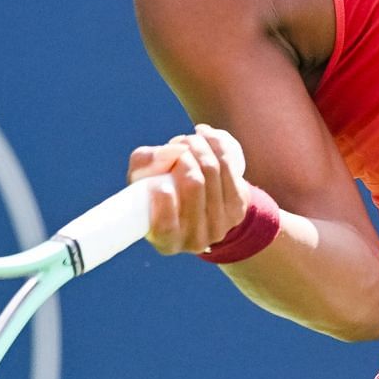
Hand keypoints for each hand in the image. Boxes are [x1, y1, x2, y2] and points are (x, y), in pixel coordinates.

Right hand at [128, 124, 251, 254]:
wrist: (200, 202)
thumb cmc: (161, 189)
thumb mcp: (141, 180)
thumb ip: (145, 164)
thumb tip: (175, 151)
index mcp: (166, 242)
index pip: (165, 227)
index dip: (163, 202)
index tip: (160, 183)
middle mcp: (194, 240)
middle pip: (193, 183)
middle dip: (183, 155)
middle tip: (176, 147)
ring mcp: (220, 225)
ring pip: (211, 169)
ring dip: (197, 145)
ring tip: (188, 142)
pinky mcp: (238, 206)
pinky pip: (228, 164)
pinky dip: (215, 143)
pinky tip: (204, 135)